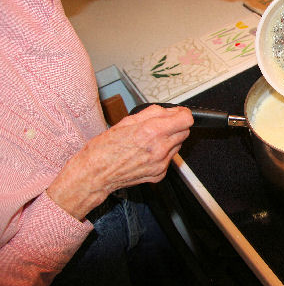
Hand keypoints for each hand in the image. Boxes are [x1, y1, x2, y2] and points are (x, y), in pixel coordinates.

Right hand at [47, 105, 192, 220]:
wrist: (95, 174)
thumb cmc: (104, 148)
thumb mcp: (127, 121)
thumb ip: (153, 113)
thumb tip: (169, 110)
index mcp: (152, 132)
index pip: (186, 120)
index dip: (183, 114)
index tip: (178, 114)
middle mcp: (159, 148)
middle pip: (184, 132)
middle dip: (176, 126)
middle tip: (161, 126)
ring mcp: (161, 163)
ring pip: (178, 145)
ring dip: (170, 140)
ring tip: (150, 140)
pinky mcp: (159, 174)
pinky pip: (169, 159)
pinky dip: (163, 154)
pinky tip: (147, 153)